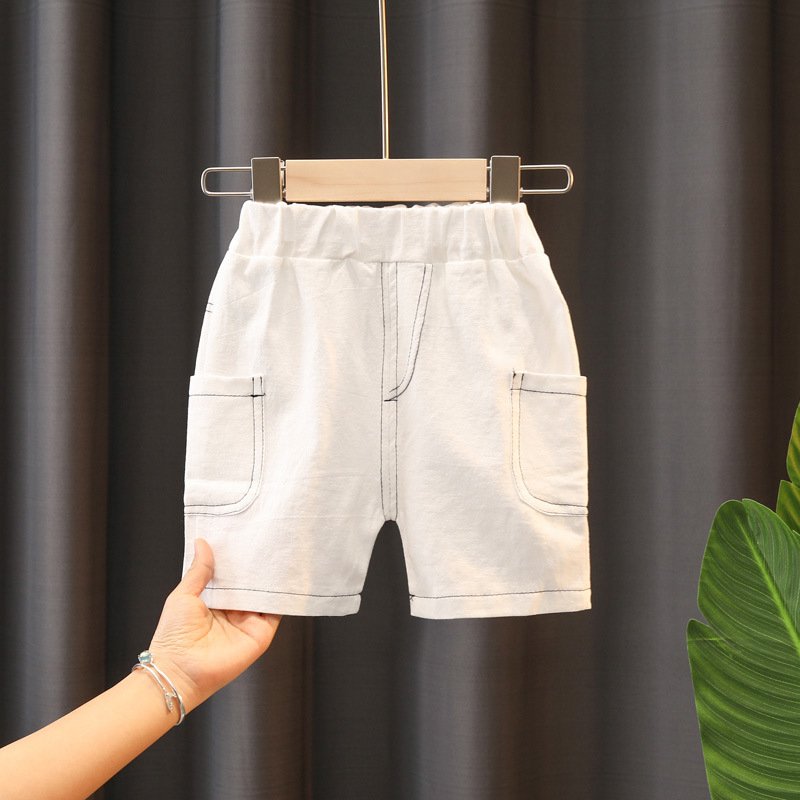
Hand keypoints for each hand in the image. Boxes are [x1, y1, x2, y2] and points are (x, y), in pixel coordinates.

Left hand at [145, 539, 280, 713]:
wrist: (179, 670)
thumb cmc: (173, 636)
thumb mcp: (184, 595)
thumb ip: (199, 571)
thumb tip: (202, 543)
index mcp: (215, 601)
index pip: (231, 576)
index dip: (236, 559)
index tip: (243, 538)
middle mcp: (234, 611)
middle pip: (250, 584)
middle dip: (256, 566)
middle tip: (264, 541)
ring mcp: (248, 622)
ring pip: (264, 595)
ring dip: (270, 578)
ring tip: (277, 554)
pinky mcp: (260, 633)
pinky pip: (275, 612)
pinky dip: (280, 597)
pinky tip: (283, 579)